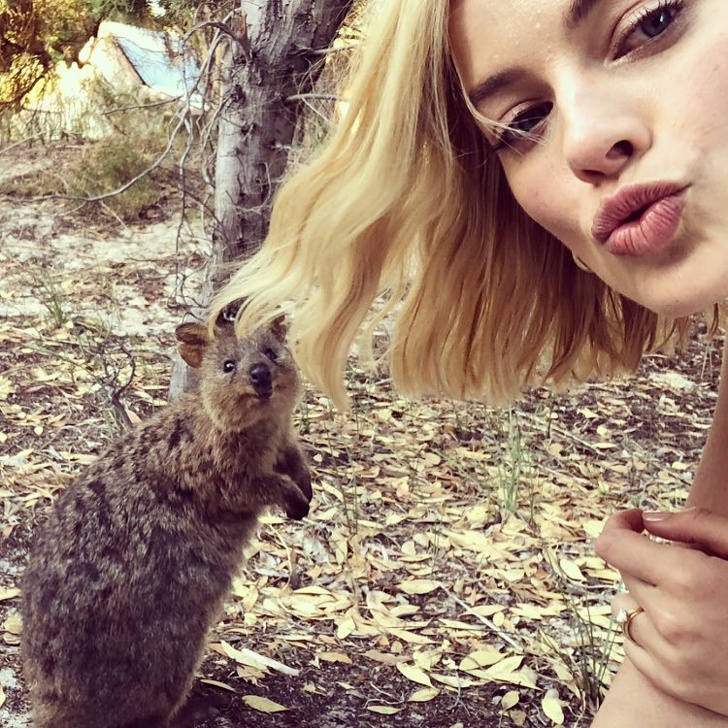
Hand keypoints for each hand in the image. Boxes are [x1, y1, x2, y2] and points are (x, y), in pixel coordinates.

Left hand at [596, 508, 727, 716]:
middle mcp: (671, 620)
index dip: (619, 526)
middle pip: (626, 572)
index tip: (635, 521)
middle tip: (687, 566)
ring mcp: (670, 656)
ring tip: (689, 602)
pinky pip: (633, 644)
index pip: (613, 545)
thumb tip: (650, 519)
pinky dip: (650, 632)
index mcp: (688, 579)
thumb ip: (697, 525)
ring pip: (627, 608)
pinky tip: (685, 629)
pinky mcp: (672, 682)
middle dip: (647, 561)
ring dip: (648, 598)